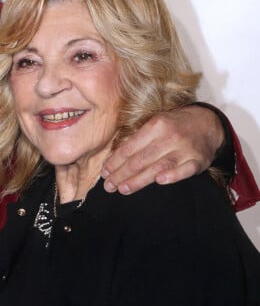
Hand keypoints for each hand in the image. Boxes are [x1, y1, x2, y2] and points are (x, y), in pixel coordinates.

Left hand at [101, 105, 224, 193]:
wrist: (207, 123)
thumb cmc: (174, 124)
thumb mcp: (155, 123)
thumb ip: (138, 138)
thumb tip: (116, 156)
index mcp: (155, 125)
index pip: (130, 147)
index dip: (116, 161)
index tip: (105, 172)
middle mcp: (169, 137)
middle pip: (141, 159)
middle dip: (122, 174)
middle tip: (109, 186)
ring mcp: (184, 149)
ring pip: (158, 167)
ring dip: (139, 180)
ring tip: (123, 189)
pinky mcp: (199, 160)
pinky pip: (184, 170)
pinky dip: (172, 175)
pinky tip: (160, 182)